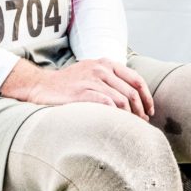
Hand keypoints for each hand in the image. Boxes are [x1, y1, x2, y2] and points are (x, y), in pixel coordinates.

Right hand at [0, 57, 153, 119]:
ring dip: (131, 116)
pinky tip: (118, 125)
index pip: (136, 79)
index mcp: (106, 63)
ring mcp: (92, 80)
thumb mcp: (91, 71)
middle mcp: (101, 69)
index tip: (149, 110)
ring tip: (131, 127)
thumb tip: (131, 98)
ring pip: (122, 100)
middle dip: (140, 110)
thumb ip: (109, 78)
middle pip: (131, 92)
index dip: (146, 97)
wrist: (42, 85)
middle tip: (142, 123)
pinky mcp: (83, 93)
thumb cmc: (68, 83)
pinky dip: (117, 116)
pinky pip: (108, 105)